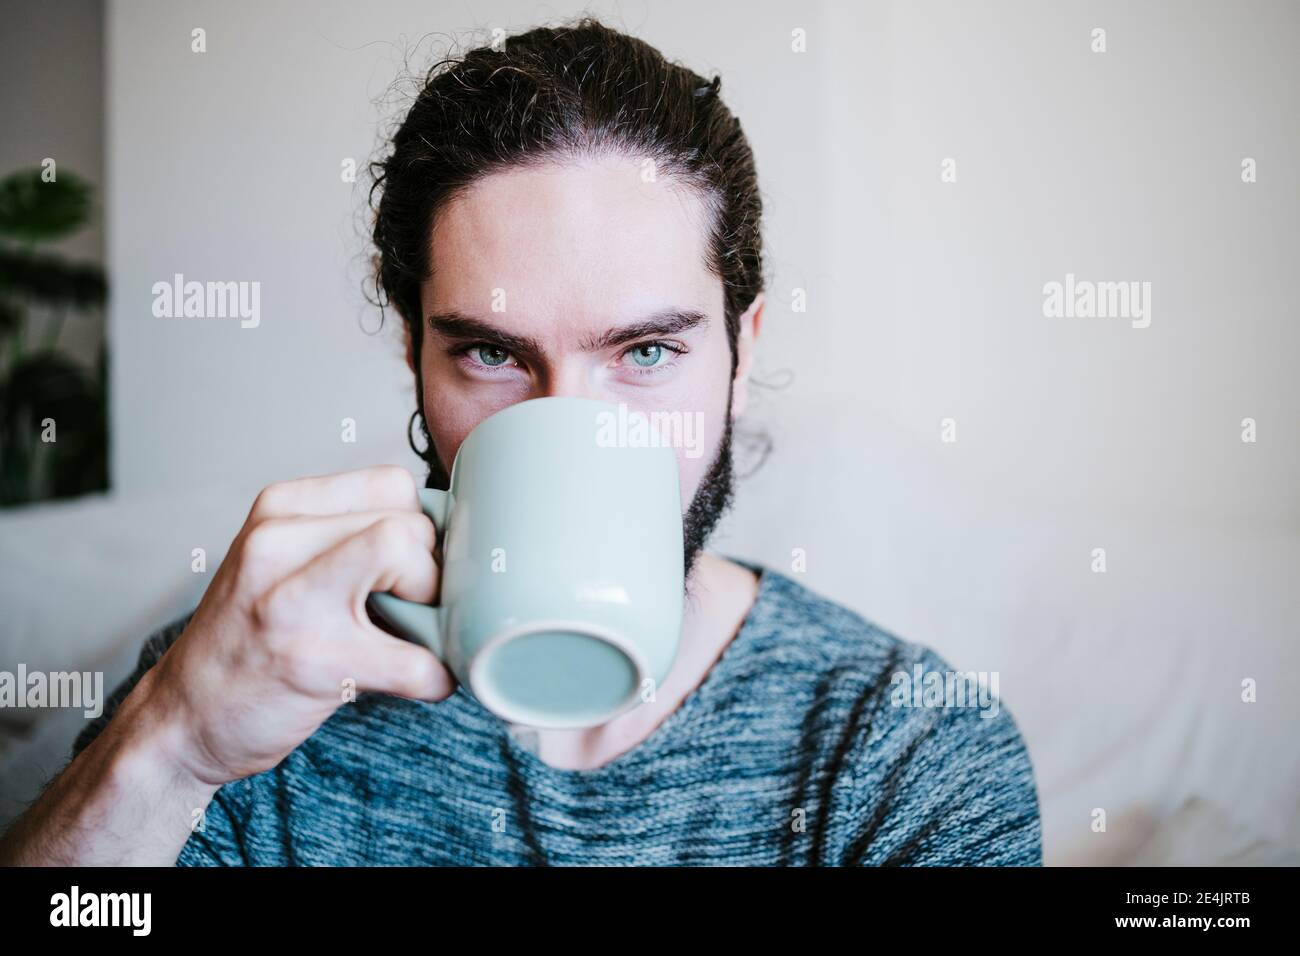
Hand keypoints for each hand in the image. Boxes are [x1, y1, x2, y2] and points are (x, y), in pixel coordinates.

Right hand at [142, 464, 453, 787]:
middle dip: (432, 570)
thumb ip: (345, 534)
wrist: (181, 721)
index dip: (424, 526)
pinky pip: (414, 659)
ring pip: (409, 560)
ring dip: (435, 610)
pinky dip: (436, 675)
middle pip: (408, 522)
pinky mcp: (313, 662)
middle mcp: (277, 543)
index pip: (393, 483)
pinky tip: (423, 681)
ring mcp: (292, 601)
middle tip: (417, 609)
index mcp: (279, 510)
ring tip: (416, 636)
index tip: (417, 564)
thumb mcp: (280, 561)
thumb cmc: (246, 640)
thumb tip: (446, 533)